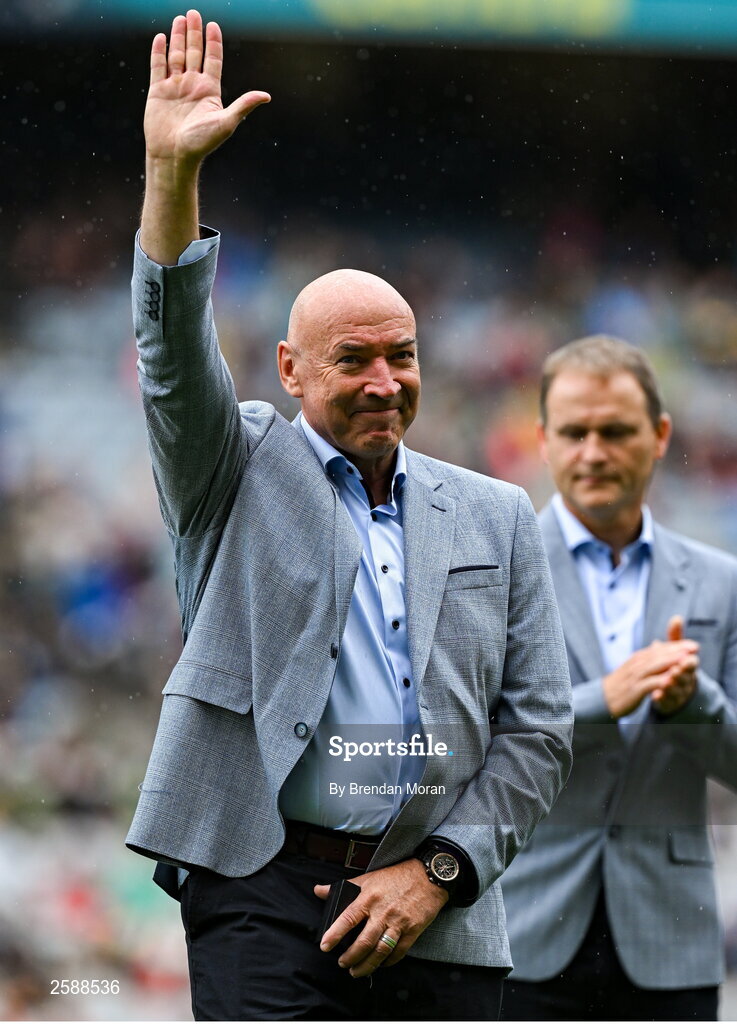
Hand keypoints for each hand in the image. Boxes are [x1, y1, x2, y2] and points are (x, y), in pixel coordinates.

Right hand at [145, 9, 269, 166]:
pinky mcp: (158, 91)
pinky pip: (158, 67)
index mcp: (210, 91)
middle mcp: (192, 86)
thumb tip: (266, 96)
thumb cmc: (201, 143)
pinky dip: (159, 52)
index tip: (213, 25)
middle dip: (194, 33)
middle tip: (194, 13)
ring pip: (176, 56)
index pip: (213, 60)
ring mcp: (174, 87)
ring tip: (180, 18)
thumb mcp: (226, 122)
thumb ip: (243, 105)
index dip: (213, 42)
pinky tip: (162, 38)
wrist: (174, 155)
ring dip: (178, 37)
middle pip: (194, 52)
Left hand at [315, 859, 447, 977]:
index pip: (348, 918)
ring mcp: (398, 922)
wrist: (427, 876)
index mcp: (369, 897)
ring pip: (380, 950)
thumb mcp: (368, 877)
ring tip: (356, 971)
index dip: (335, 933)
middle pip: (364, 941)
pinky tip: (380, 964)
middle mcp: (383, 911)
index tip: (325, 946)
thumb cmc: (396, 876)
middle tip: (342, 963)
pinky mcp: (412, 930)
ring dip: (367, 965)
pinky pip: (398, 952)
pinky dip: (388, 962)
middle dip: (351, 957)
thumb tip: (319, 890)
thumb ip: (342, 887)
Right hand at [603, 631, 698, 717]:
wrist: (602, 699)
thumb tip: (658, 645)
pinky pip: (649, 684)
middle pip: (659, 655)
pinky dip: (660, 681)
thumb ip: (647, 658)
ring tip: (686, 660)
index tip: (693, 645)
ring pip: (655, 666)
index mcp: (638, 659)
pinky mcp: (634, 690)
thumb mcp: (633, 668)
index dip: (676, 646)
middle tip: (694, 648)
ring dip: (672, 662)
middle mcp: (637, 664)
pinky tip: (671, 680)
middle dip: (678, 651)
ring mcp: (635, 677)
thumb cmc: (620, 684)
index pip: (659, 649)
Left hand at [651, 615, 697, 714]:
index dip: (689, 661)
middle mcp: (685, 680)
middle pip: (686, 677)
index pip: (691, 663)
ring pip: (677, 690)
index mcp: (687, 667)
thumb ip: (676, 637)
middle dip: (681, 673)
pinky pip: (666, 701)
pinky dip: (662, 698)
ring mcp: (678, 693)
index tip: (686, 658)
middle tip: (675, 670)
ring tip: (665, 682)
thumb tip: (677, 618)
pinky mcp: (668, 702)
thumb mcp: (674, 652)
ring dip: (672, 685)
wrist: (671, 690)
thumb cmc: (674, 666)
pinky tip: (655, 696)